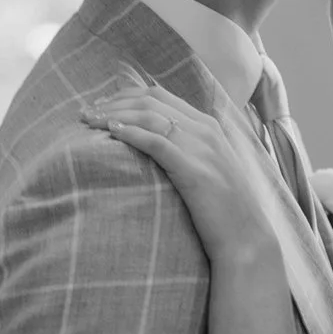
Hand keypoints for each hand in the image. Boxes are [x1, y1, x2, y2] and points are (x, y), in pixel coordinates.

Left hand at [86, 84, 279, 265]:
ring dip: (114, 115)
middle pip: (150, 100)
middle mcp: (205, 129)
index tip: (101, 107)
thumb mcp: (206, 170)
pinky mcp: (193, 168)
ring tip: (90, 122)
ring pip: (149, 115)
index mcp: (208, 125)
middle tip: (87, 113)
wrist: (246, 238)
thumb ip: (186, 152)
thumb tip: (152, 148)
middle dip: (113, 102)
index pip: (159, 95)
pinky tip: (111, 133)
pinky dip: (131, 133)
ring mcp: (201, 147)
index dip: (125, 96)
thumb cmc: (222, 211)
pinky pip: (156, 141)